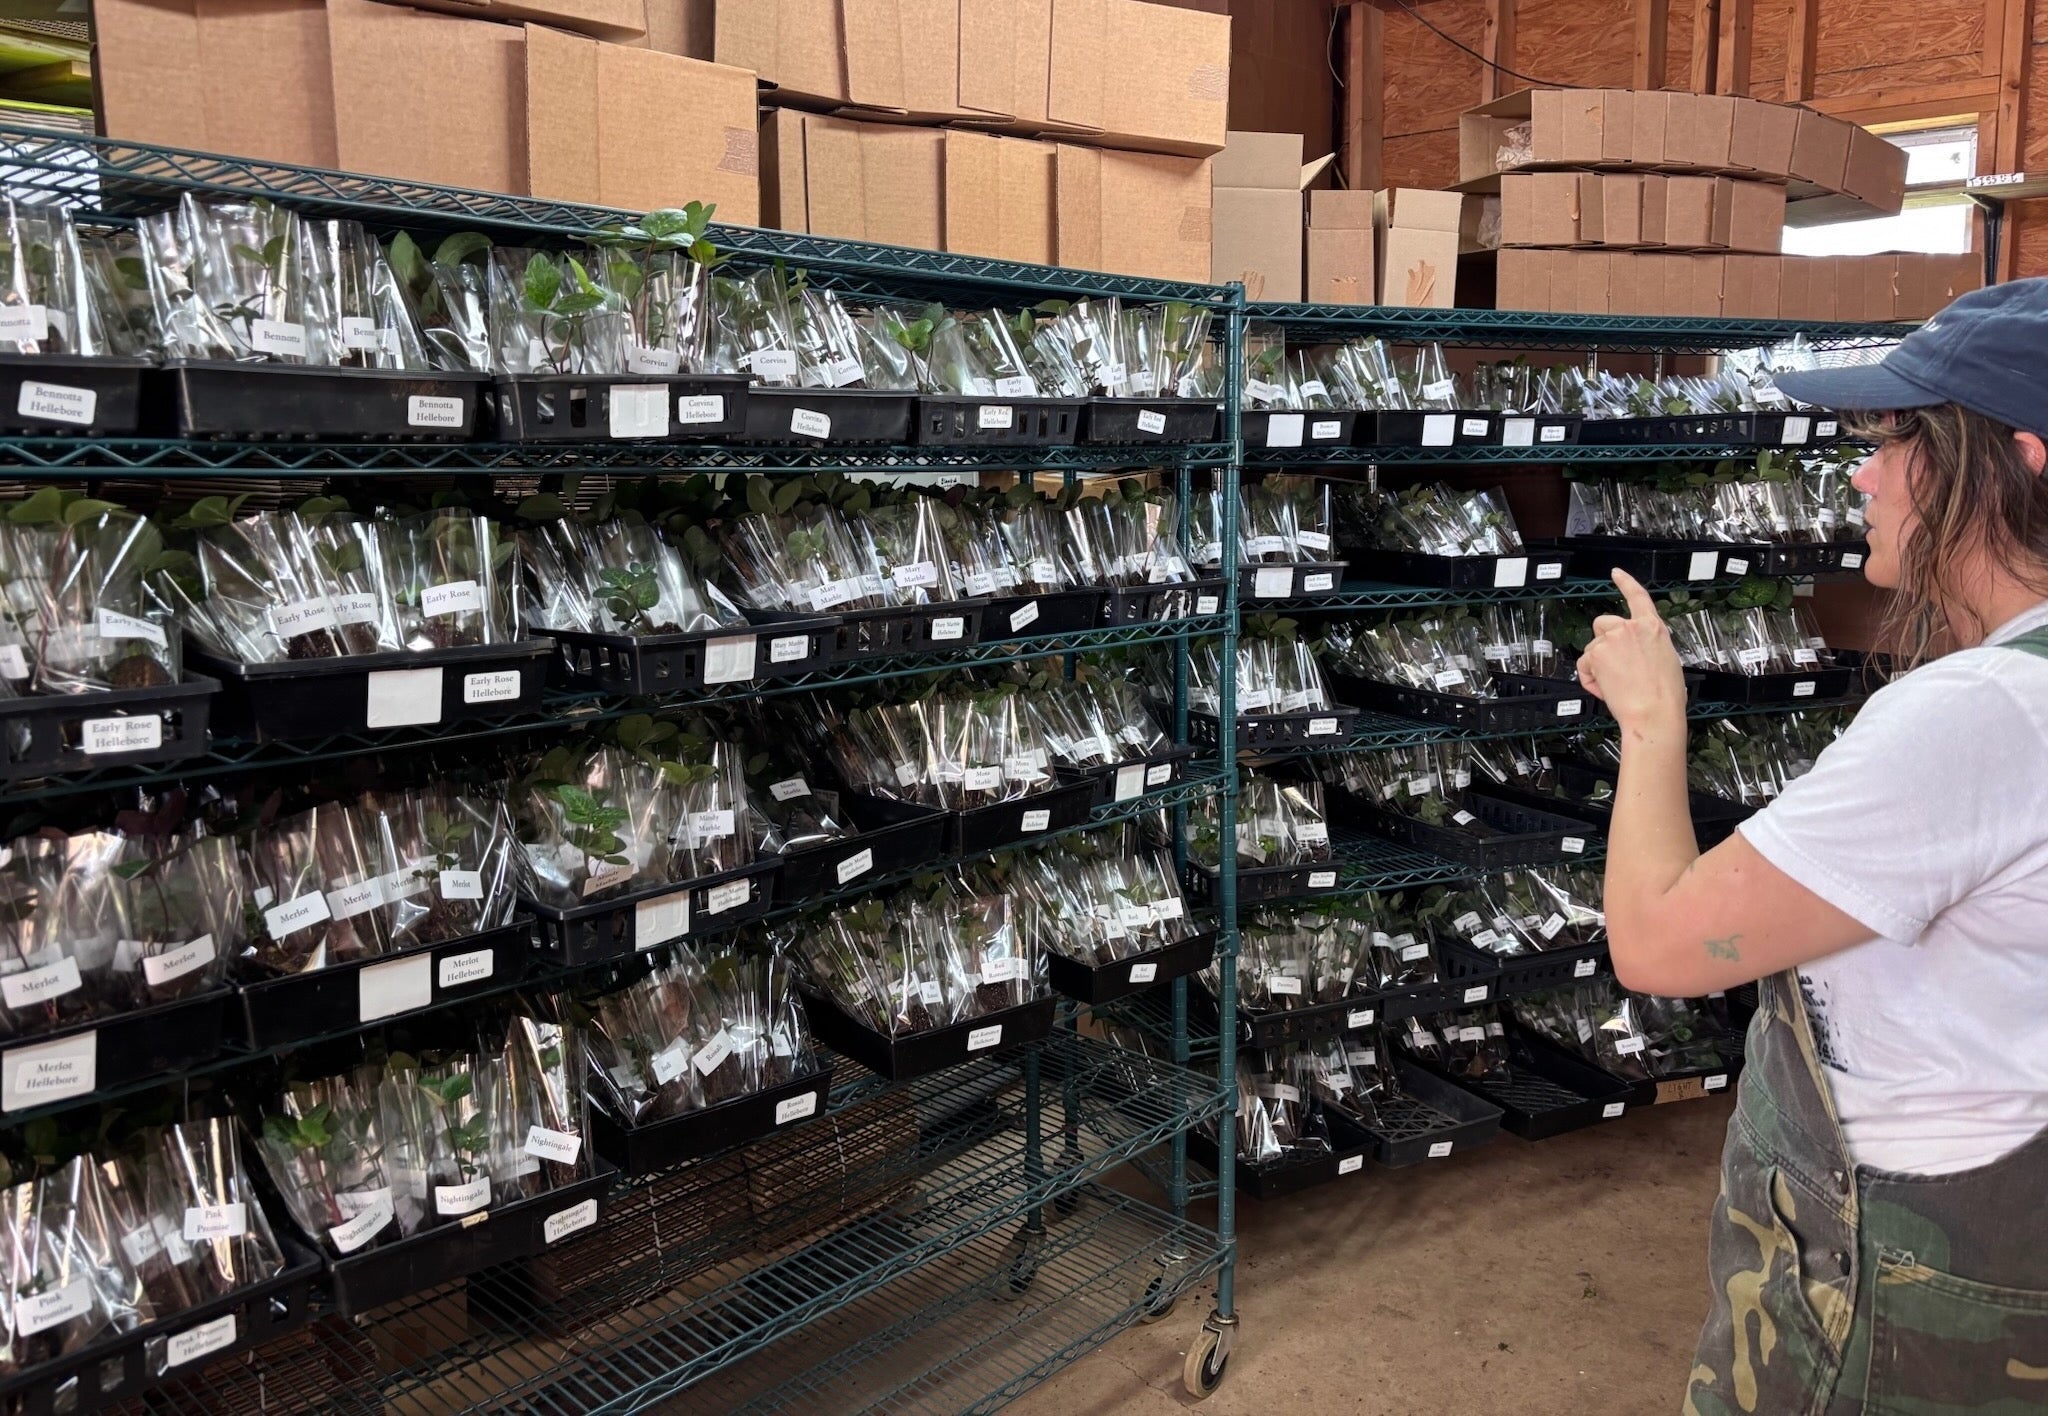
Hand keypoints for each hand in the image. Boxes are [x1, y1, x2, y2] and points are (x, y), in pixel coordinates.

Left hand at [1577, 569, 1687, 734]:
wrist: (1653, 712)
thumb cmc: (1664, 695)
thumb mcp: (1667, 660)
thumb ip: (1648, 646)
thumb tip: (1638, 652)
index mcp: (1653, 628)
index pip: (1638, 596)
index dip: (1625, 582)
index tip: (1616, 573)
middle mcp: (1631, 628)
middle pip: (1604, 623)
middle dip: (1603, 641)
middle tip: (1614, 665)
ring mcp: (1611, 639)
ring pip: (1593, 646)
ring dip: (1598, 664)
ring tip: (1616, 684)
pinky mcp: (1596, 654)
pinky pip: (1584, 665)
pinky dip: (1590, 678)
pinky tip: (1605, 689)